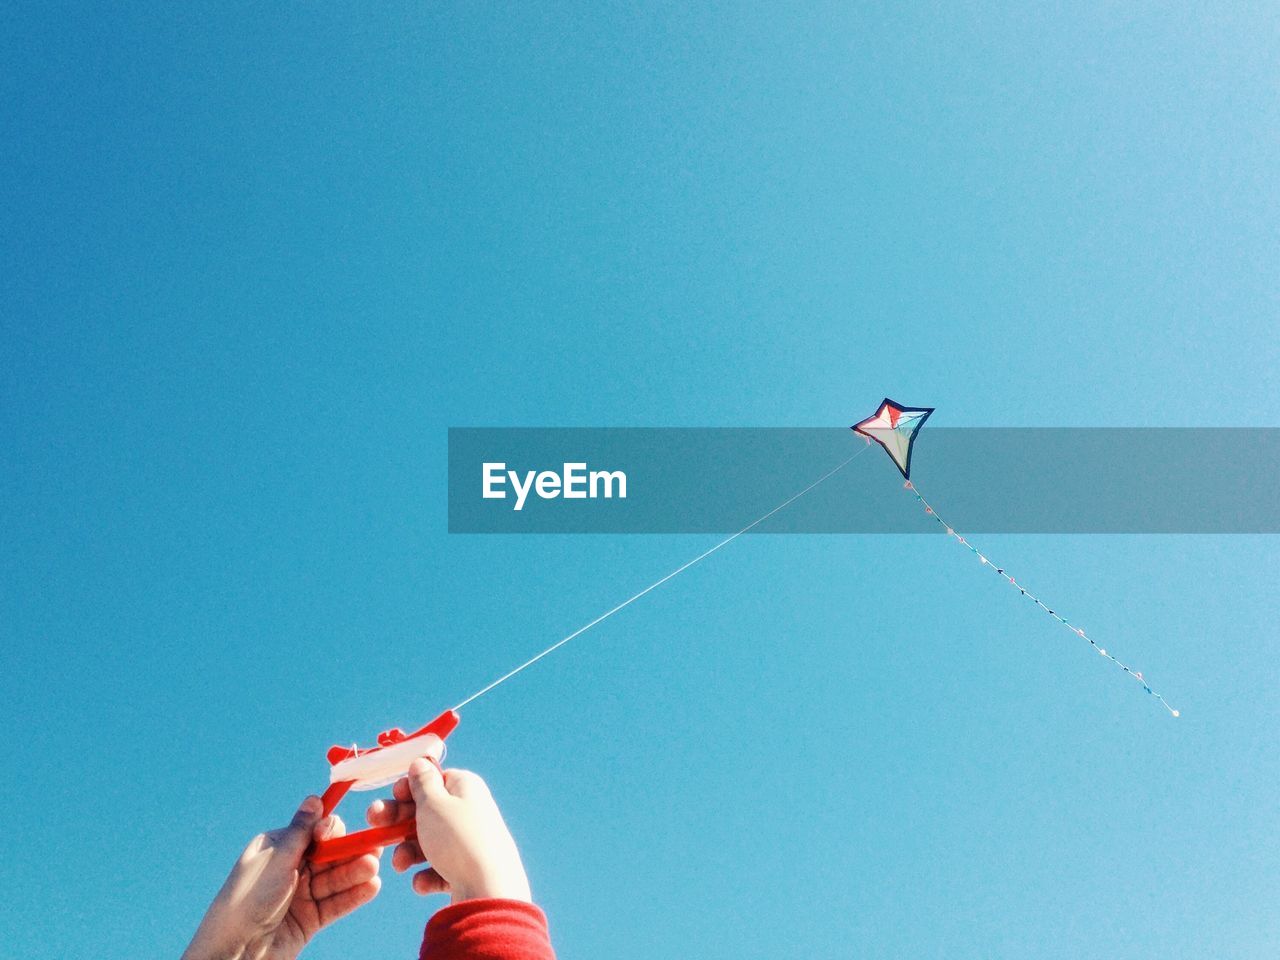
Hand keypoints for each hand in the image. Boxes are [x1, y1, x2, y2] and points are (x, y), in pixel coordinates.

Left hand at [182, 797, 381, 959]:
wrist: (233, 953)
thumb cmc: (246, 901)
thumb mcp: (275, 861)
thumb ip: (301, 832)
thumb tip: (314, 798)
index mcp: (277, 848)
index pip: (314, 833)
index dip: (330, 833)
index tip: (337, 835)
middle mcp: (290, 868)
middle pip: (329, 856)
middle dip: (350, 853)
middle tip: (374, 850)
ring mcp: (300, 895)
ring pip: (334, 880)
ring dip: (355, 873)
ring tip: (374, 870)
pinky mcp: (308, 919)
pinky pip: (335, 904)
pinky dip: (353, 896)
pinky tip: (371, 887)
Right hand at [365, 761, 531, 904]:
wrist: (489, 890)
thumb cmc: (459, 839)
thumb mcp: (434, 804)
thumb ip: (422, 783)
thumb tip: (420, 762)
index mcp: (465, 787)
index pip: (434, 779)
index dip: (410, 788)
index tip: (393, 795)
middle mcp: (470, 811)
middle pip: (426, 812)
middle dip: (398, 821)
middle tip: (374, 823)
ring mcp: (469, 843)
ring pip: (428, 843)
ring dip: (408, 853)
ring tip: (401, 865)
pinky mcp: (468, 871)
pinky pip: (439, 869)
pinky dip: (427, 876)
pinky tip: (424, 882)